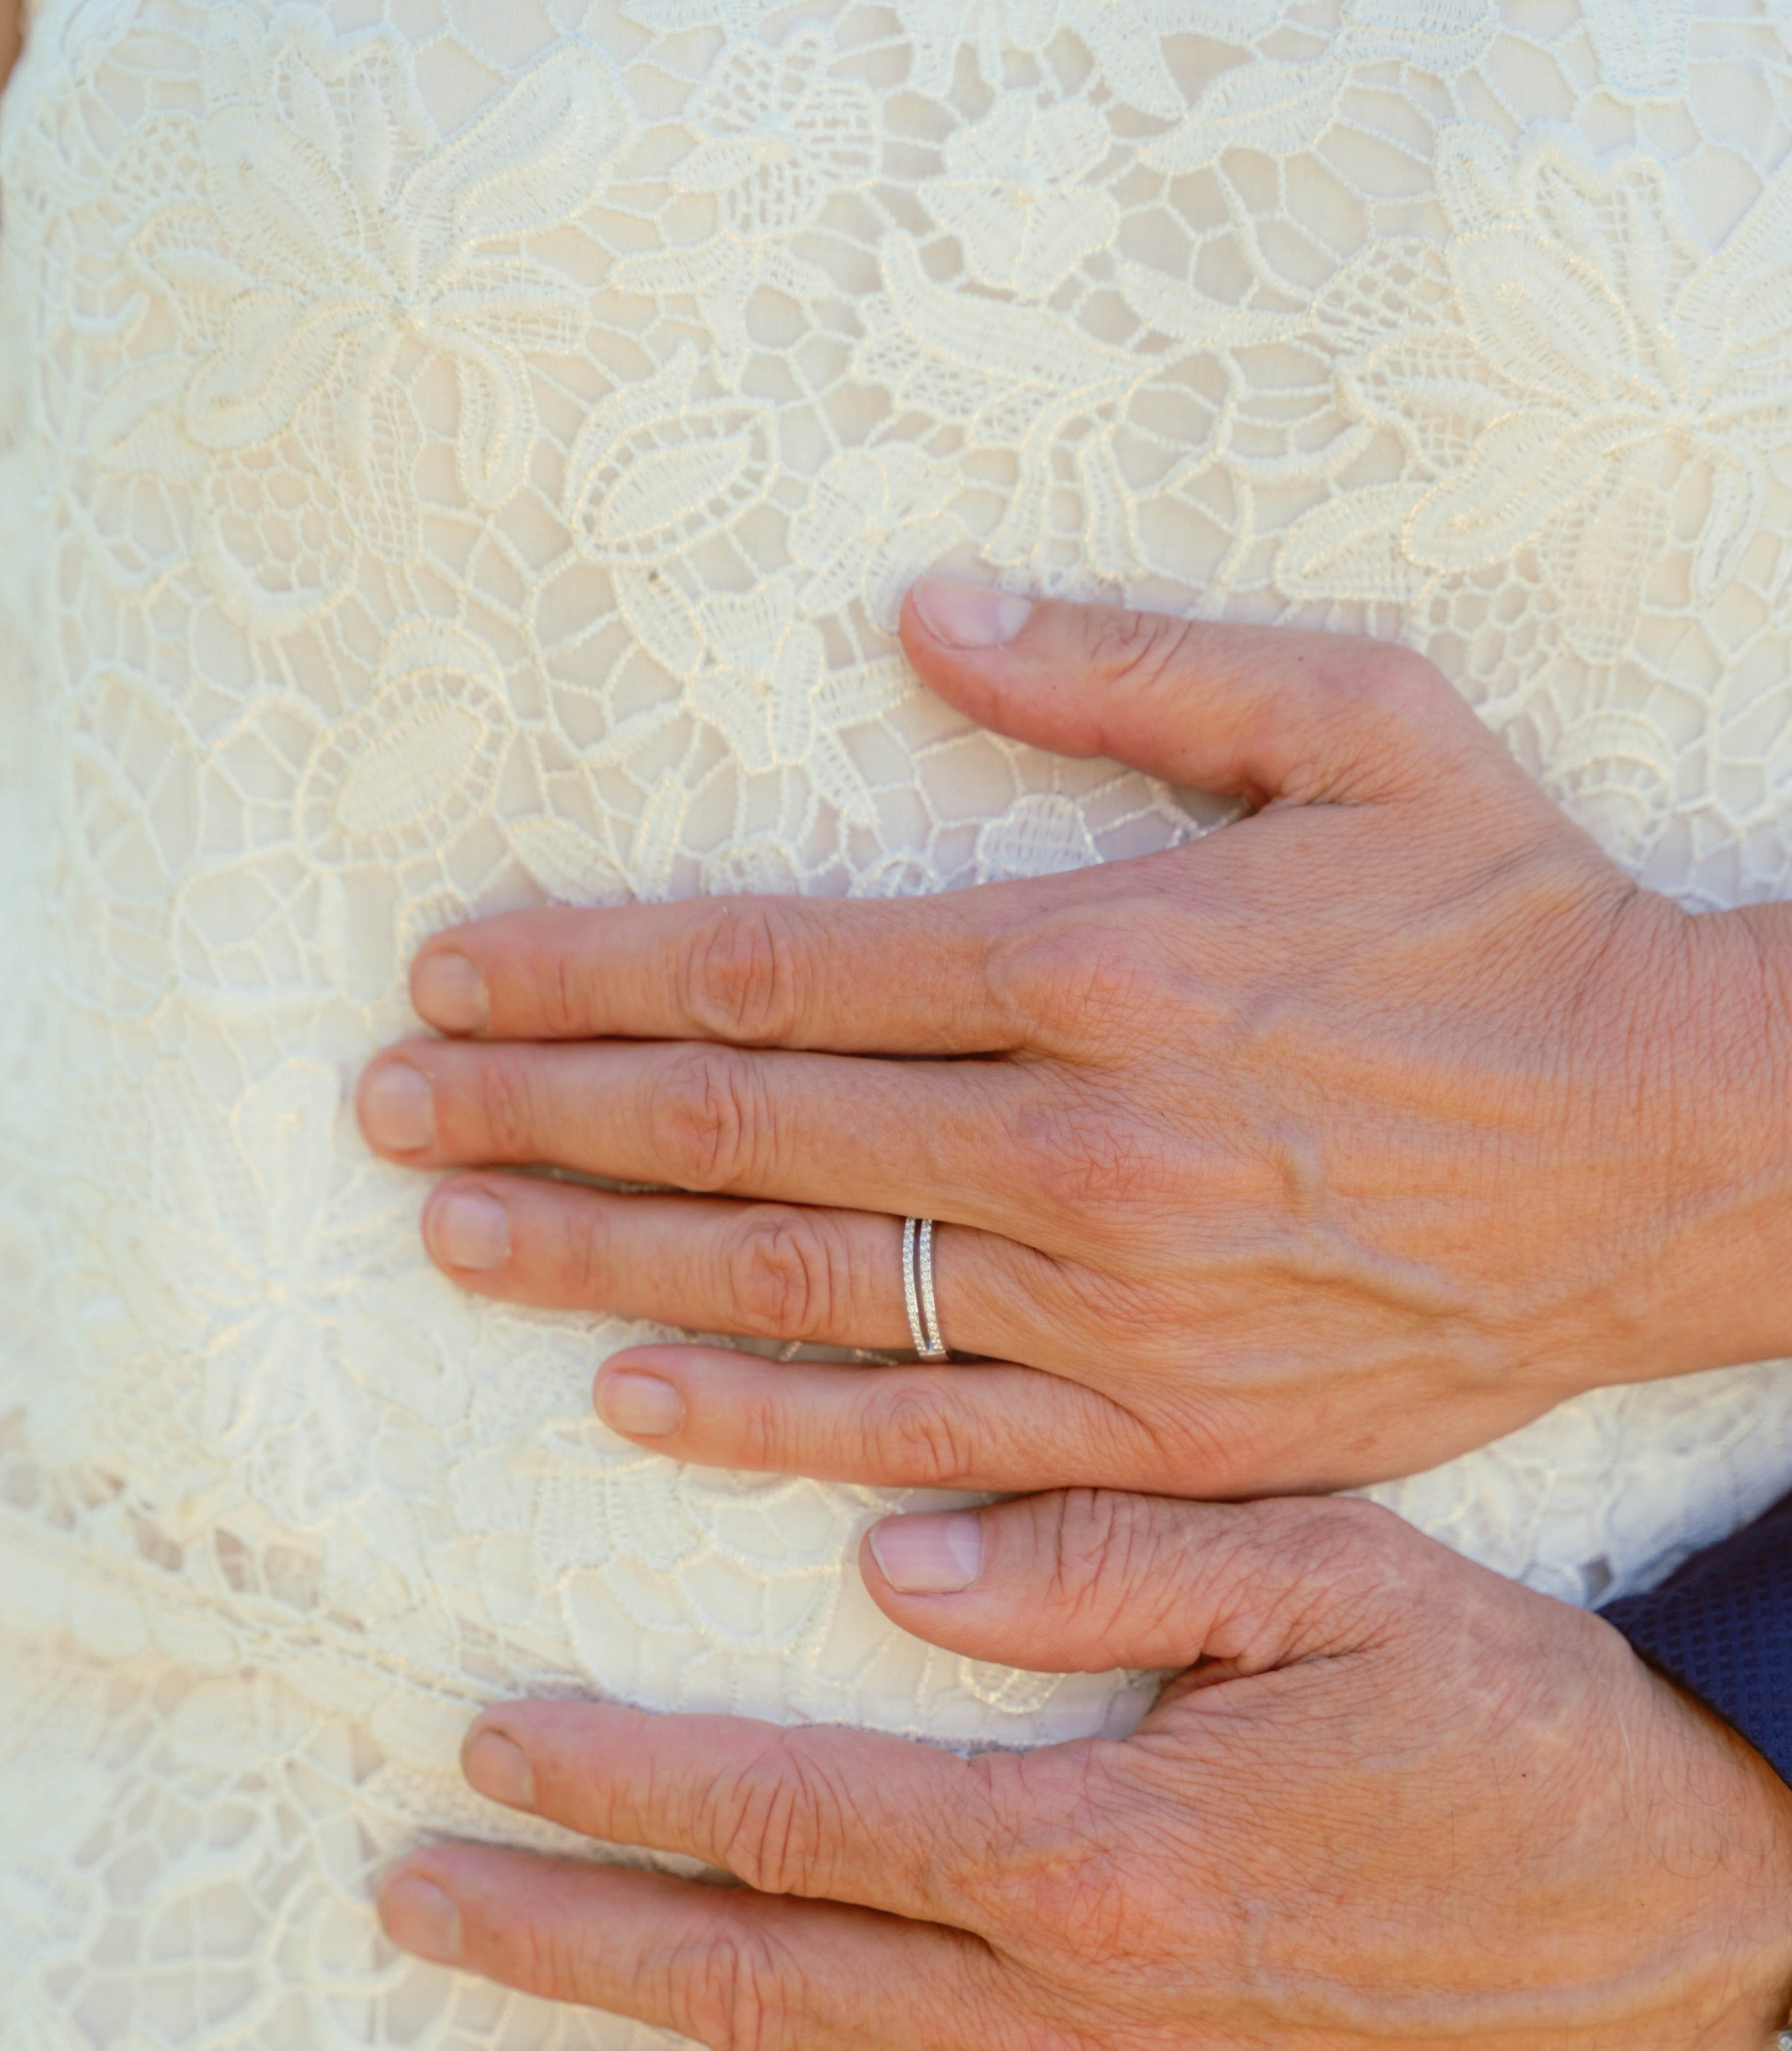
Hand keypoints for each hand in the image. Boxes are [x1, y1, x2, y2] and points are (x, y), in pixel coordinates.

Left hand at [357, 588, 1791, 1497]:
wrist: (1681, 1156)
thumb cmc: (1518, 925)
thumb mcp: (1362, 725)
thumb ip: (1130, 669)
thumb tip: (922, 616)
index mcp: (1105, 959)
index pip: (773, 968)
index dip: (587, 973)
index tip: (453, 973)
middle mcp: (1082, 1144)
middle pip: (744, 1130)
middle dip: (540, 1111)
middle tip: (387, 1107)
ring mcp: (1115, 1310)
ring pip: (797, 1286)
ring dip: (601, 1256)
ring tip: (452, 1234)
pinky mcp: (1163, 1431)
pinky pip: (922, 1434)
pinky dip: (766, 1418)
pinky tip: (632, 1393)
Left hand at [377, 1492, 1791, 2050]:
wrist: (1702, 1921)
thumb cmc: (1518, 1734)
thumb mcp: (1336, 1578)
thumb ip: (1102, 1557)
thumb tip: (891, 1554)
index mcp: (1090, 1848)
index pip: (787, 1816)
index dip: (624, 1782)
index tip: (495, 1751)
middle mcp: (1075, 2022)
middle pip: (759, 1984)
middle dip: (567, 1939)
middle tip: (420, 1904)